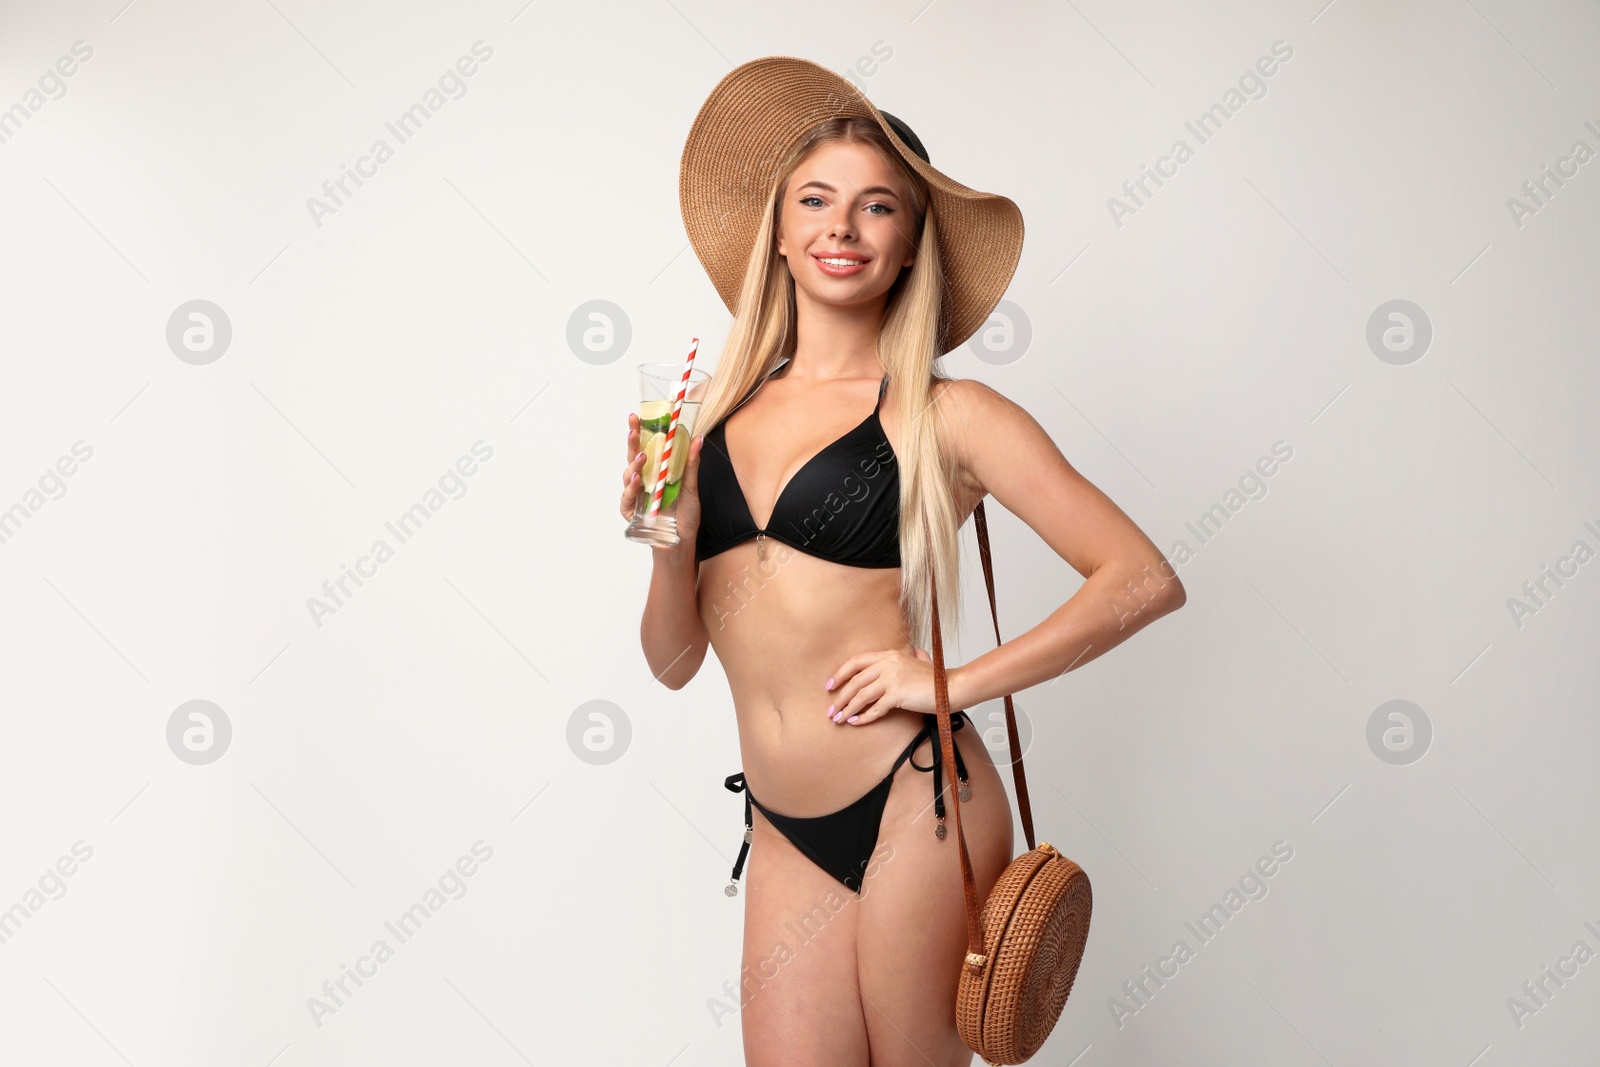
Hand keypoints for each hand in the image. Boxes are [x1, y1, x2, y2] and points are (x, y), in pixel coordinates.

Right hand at [620, 413, 704, 547]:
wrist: (681, 541)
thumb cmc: (685, 516)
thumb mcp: (691, 487)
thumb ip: (691, 464)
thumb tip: (698, 438)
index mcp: (656, 471)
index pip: (646, 447)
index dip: (641, 431)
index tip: (638, 415)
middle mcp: (643, 481)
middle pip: (633, 457)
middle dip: (632, 441)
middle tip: (633, 427)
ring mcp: (635, 496)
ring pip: (628, 476)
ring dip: (634, 465)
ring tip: (642, 457)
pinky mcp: (631, 512)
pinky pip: (627, 498)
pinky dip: (631, 489)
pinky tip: (636, 481)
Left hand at [823, 645, 944, 725]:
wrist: (952, 687)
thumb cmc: (937, 679)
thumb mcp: (922, 660)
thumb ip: (913, 654)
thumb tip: (912, 650)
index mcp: (889, 654)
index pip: (856, 661)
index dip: (840, 673)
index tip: (829, 686)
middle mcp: (888, 663)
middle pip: (855, 681)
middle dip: (840, 697)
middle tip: (830, 710)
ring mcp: (892, 678)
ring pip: (861, 695)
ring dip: (847, 709)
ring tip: (839, 720)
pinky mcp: (897, 694)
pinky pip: (875, 708)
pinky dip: (863, 717)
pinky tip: (856, 722)